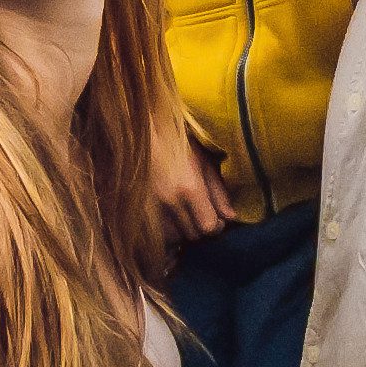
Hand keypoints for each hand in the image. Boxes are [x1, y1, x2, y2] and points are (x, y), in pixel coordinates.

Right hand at [147, 119, 229, 259]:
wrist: (138, 129)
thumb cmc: (174, 138)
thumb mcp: (203, 158)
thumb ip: (218, 190)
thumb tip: (231, 217)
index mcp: (188, 188)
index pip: (210, 227)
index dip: (217, 224)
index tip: (217, 216)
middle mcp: (168, 202)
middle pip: (192, 235)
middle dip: (201, 227)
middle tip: (202, 213)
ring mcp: (148, 207)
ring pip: (173, 238)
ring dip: (182, 230)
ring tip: (184, 213)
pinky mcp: (134, 209)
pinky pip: (155, 233)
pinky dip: (164, 229)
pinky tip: (167, 215)